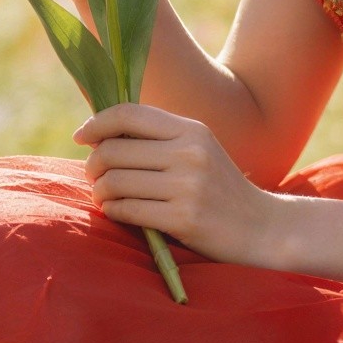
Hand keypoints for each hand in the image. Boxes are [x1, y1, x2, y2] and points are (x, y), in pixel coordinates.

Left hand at [74, 103, 282, 267]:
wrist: (261, 228)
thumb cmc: (219, 189)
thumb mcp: (198, 150)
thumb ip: (158, 138)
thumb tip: (99, 133)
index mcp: (191, 129)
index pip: (129, 113)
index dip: (96, 123)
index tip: (81, 136)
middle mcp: (189, 152)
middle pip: (113, 150)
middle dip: (93, 165)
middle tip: (95, 177)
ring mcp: (188, 185)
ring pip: (114, 181)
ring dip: (100, 192)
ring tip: (104, 197)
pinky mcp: (183, 218)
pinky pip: (126, 210)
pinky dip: (113, 211)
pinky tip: (118, 212)